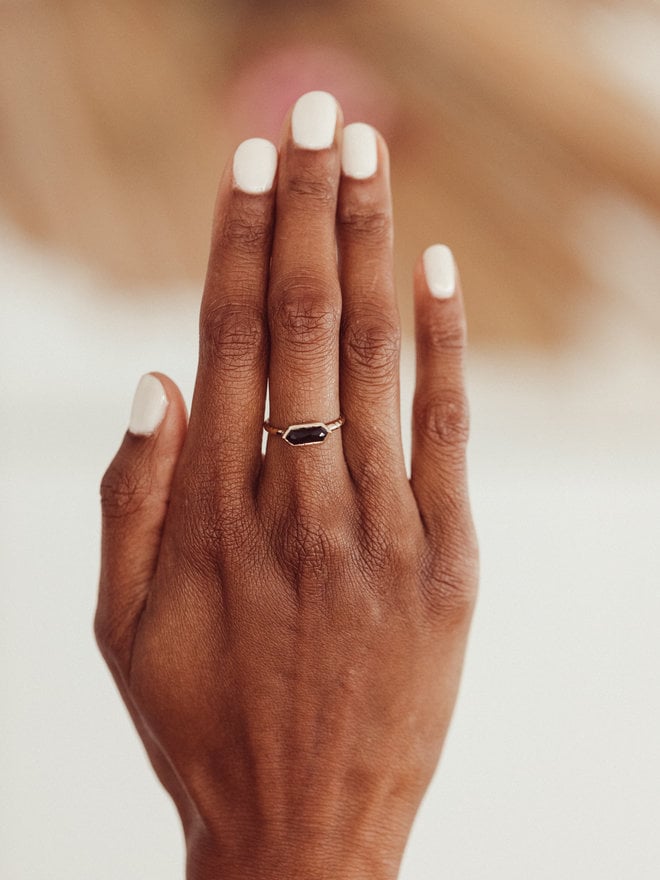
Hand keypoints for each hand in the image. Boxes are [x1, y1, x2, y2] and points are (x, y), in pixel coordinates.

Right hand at [96, 91, 477, 879]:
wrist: (303, 832)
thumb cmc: (200, 725)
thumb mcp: (122, 625)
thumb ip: (130, 498)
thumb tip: (156, 377)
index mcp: (208, 511)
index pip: (228, 336)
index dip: (237, 239)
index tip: (248, 162)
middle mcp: (292, 503)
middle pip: (303, 320)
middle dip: (307, 206)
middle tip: (316, 114)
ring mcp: (377, 532)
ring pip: (376, 357)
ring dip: (371, 245)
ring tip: (367, 156)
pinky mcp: (447, 566)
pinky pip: (447, 432)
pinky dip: (446, 345)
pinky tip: (436, 269)